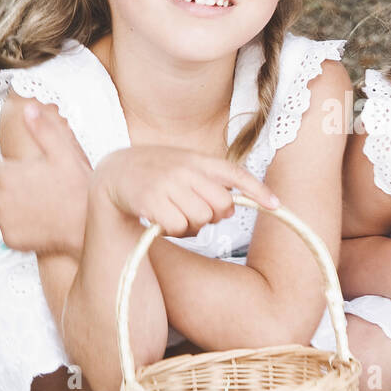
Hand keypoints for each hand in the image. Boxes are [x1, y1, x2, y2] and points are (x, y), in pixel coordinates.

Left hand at [0, 103, 91, 256]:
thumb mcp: (64, 153)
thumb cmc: (77, 187)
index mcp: (7, 173)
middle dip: (12, 189)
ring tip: (42, 208)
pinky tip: (41, 223)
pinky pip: (10, 231)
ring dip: (15, 209)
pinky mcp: (9, 239)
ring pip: (3, 211)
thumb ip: (43, 129)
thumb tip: (28, 108)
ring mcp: (3, 220)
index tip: (13, 172)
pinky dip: (21, 229)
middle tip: (39, 191)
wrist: (84, 227)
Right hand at [91, 144, 280, 237]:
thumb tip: (230, 210)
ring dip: (191, 225)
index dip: (258, 191)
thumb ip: (210, 184)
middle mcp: (185, 169)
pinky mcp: (152, 201)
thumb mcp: (185, 169)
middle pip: (222, 205)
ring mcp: (168, 184)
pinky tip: (161, 220)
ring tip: (174, 214)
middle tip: (194, 211)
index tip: (276, 205)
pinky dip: (174, 231)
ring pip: (202, 219)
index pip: (235, 174)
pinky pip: (179, 228)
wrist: (113, 173)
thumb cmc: (156, 175)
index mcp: (198, 160)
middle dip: (214, 216)